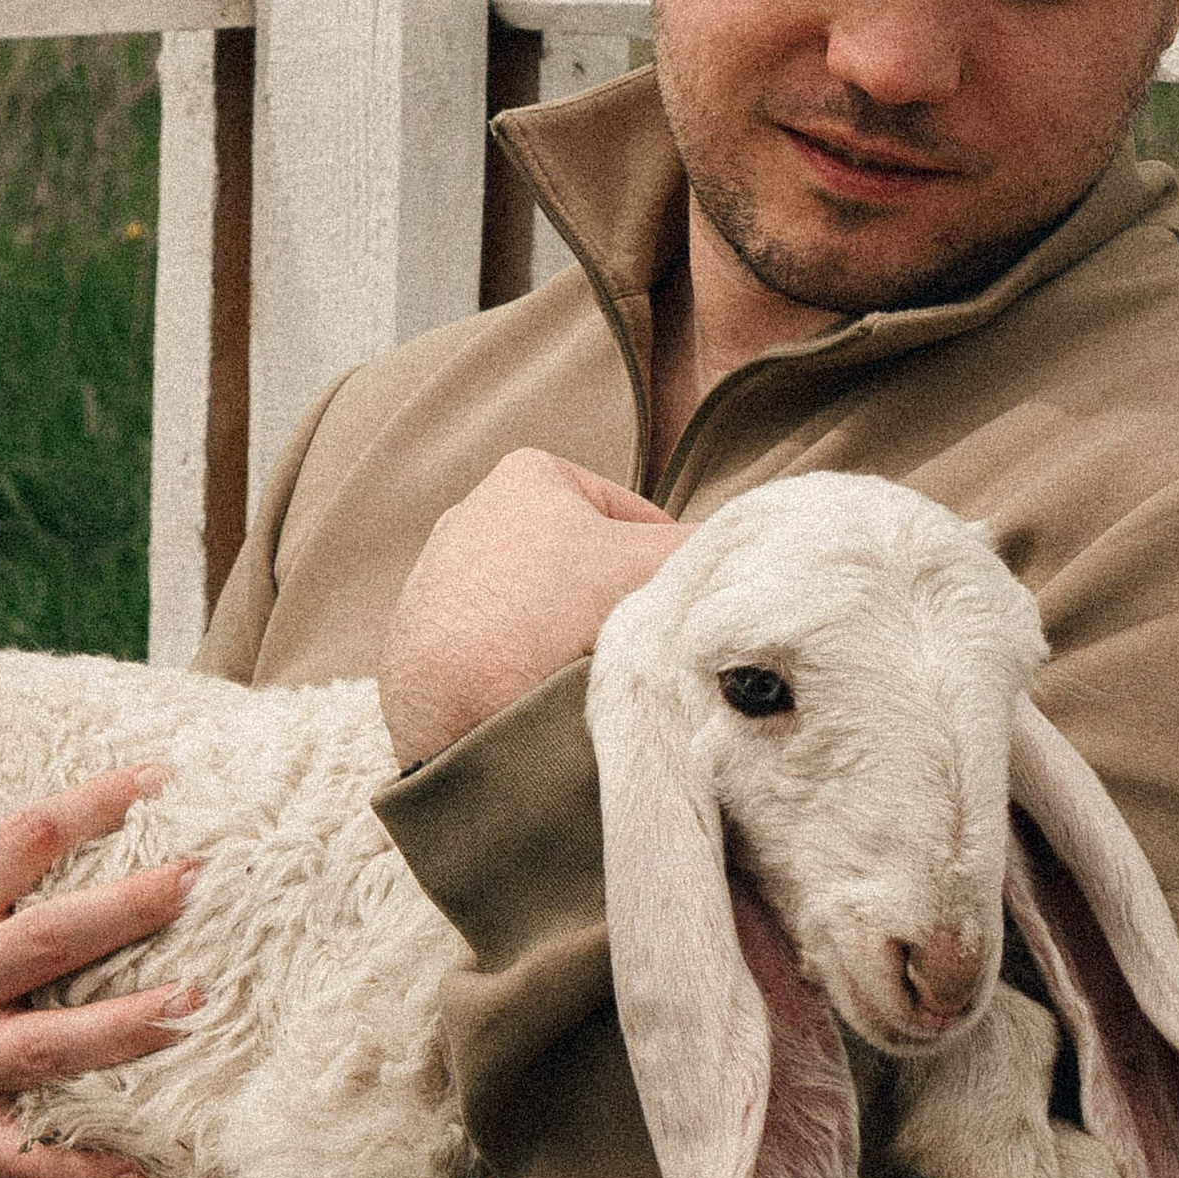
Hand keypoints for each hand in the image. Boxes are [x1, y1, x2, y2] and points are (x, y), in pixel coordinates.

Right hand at [0, 711, 201, 1177]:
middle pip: (48, 941)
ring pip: (53, 1047)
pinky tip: (142, 1173)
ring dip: (128, 1030)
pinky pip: (26, 1158)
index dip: (87, 806)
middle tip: (199, 879)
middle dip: (127, 910)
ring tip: (199, 1005)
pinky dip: (79, 1173)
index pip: (15, 844)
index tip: (158, 777)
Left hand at [378, 448, 685, 767]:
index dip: (666, 569)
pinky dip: (524, 671)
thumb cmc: (548, 614)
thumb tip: (756, 544)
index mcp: (527, 473)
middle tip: (631, 648)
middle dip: (613, 606)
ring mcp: (441, 578)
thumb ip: (707, 547)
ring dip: (568, 642)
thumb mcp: (652, 567)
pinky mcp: (421, 636)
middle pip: (586, 567)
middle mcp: (474, 513)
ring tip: (581, 679)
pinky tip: (536, 697)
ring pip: (545, 611)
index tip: (668, 612)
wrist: (452, 704)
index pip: (635, 519)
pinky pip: (501, 649)